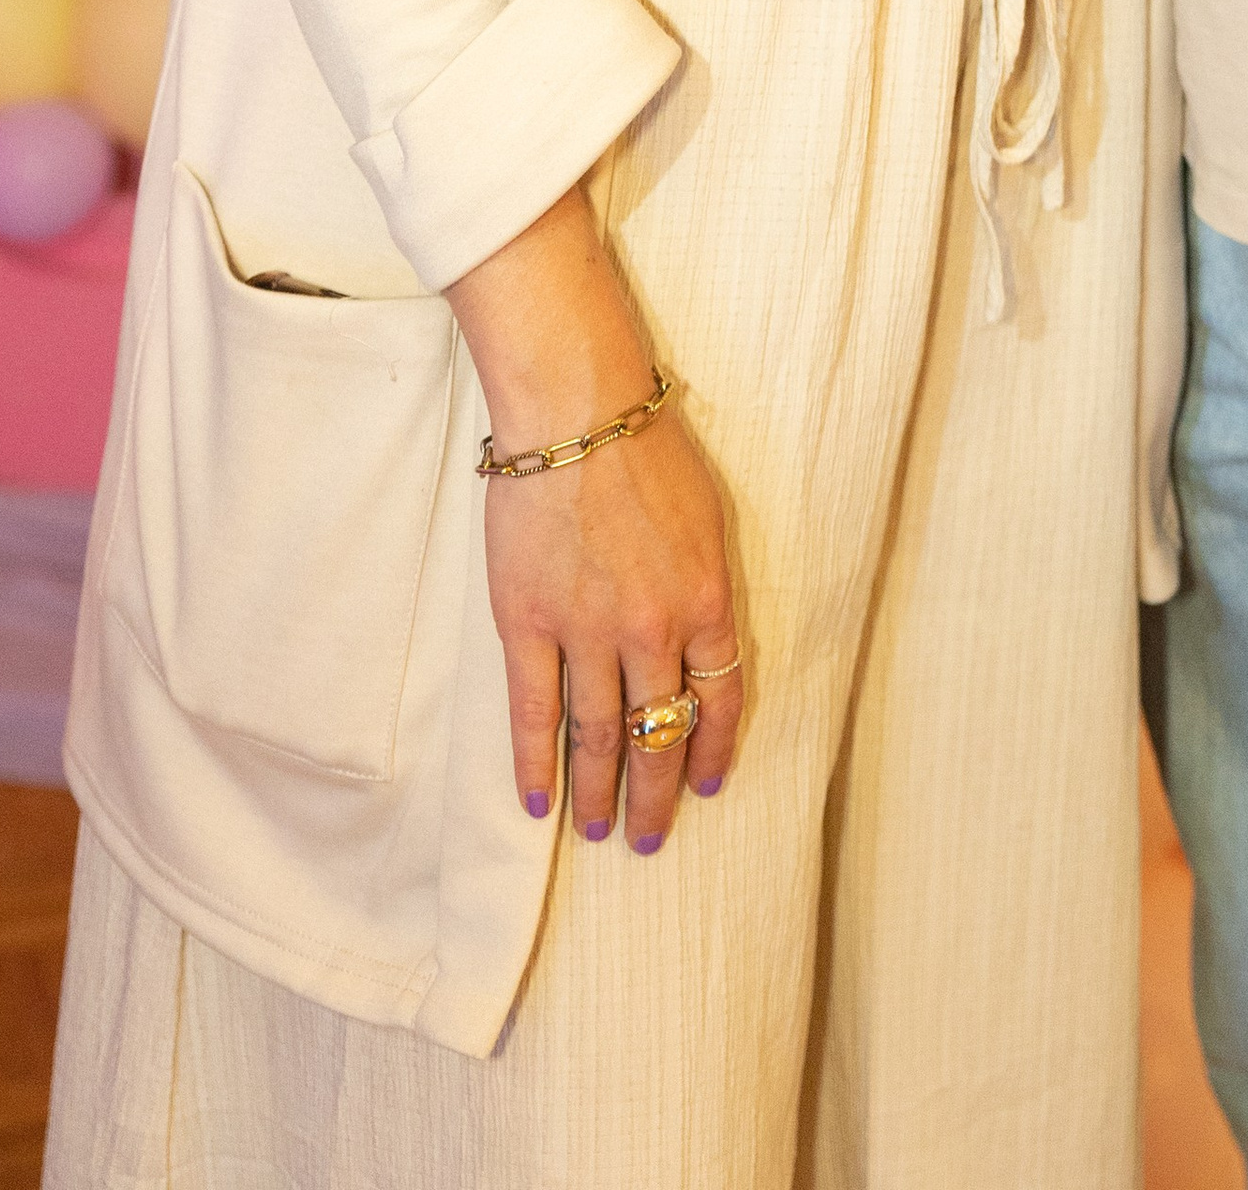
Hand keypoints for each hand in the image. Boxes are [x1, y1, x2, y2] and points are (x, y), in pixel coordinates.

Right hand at [486, 403, 743, 845]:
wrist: (576, 411)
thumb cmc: (647, 448)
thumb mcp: (708, 518)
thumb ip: (705, 587)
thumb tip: (703, 643)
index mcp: (707, 601)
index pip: (719, 701)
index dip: (714, 750)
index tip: (707, 785)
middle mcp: (653, 630)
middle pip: (660, 734)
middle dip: (656, 794)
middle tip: (648, 836)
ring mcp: (587, 632)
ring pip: (600, 736)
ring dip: (600, 792)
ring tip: (597, 830)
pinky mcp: (528, 624)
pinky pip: (534, 712)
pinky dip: (536, 763)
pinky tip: (539, 800)